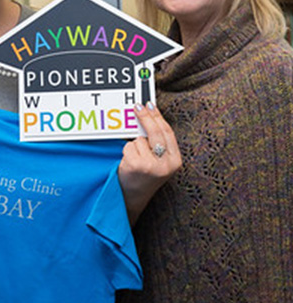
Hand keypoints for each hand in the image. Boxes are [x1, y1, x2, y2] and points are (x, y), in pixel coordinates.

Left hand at [118, 101, 181, 224]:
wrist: (133, 197)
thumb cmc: (145, 175)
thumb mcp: (159, 161)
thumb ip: (157, 143)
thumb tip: (147, 115)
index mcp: (175, 161)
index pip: (167, 132)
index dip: (158, 117)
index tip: (150, 105)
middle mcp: (166, 165)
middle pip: (155, 132)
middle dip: (145, 116)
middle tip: (137, 106)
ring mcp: (152, 166)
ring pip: (139, 140)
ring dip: (133, 145)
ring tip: (135, 159)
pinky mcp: (137, 166)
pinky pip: (129, 147)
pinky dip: (126, 151)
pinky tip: (128, 163)